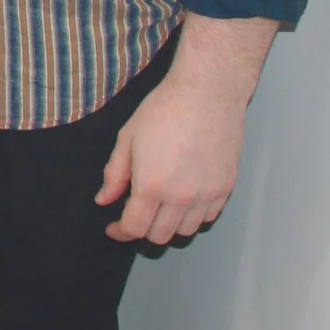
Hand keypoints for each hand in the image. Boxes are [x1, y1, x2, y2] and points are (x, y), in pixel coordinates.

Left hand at [95, 67, 248, 244]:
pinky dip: (193, 216)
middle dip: (143, 230)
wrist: (208, 93)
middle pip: (160, 236)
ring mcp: (207, 195)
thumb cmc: (164, 110)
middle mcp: (182, 197)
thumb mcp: (128, 138)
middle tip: (135, 214)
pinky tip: (184, 199)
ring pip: (186, 231)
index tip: (113, 227)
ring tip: (160, 206)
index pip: (135, 228)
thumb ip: (115, 175)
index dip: (120, 232)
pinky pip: (208, 217)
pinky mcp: (226, 188)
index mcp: (152, 186)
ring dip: (169, 225)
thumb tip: (103, 200)